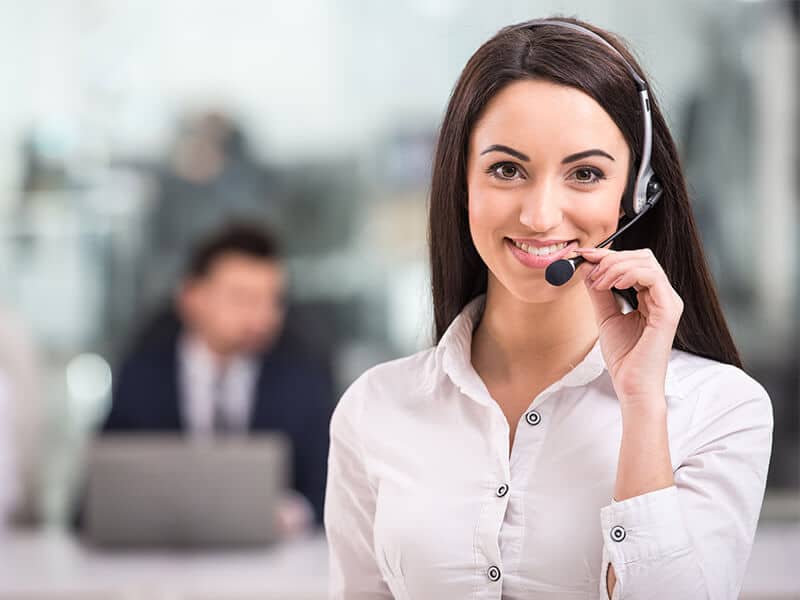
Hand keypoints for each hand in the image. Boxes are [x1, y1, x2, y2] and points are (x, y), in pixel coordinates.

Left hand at [576, 247, 682, 407]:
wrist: (631, 385)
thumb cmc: (624, 357)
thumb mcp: (605, 316)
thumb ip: (598, 292)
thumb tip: (586, 268)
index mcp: (652, 297)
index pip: (634, 263)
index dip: (608, 256)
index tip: (583, 256)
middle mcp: (663, 296)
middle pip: (642, 257)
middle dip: (611, 258)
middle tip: (590, 270)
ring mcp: (668, 302)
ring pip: (646, 262)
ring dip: (616, 266)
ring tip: (599, 282)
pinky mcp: (668, 311)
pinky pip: (652, 277)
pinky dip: (628, 274)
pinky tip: (612, 285)